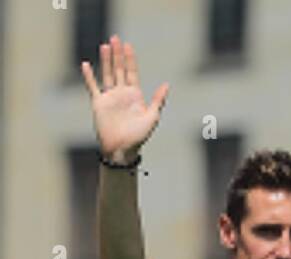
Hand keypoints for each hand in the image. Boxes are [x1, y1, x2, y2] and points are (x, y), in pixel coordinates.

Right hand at [81, 34, 168, 158]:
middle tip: (115, 38)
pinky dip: (89, 77)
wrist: (122, 150)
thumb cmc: (138, 137)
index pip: (132, 72)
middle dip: (117, 54)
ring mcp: (110, 98)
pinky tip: (85, 65)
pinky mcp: (98, 104)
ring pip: (107, 74)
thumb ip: (158, 100)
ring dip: (106, 60)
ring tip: (105, 46)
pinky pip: (93, 87)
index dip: (130, 58)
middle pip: (119, 69)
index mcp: (134, 95)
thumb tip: (166, 84)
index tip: (128, 45)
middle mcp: (121, 94)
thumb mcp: (152, 117)